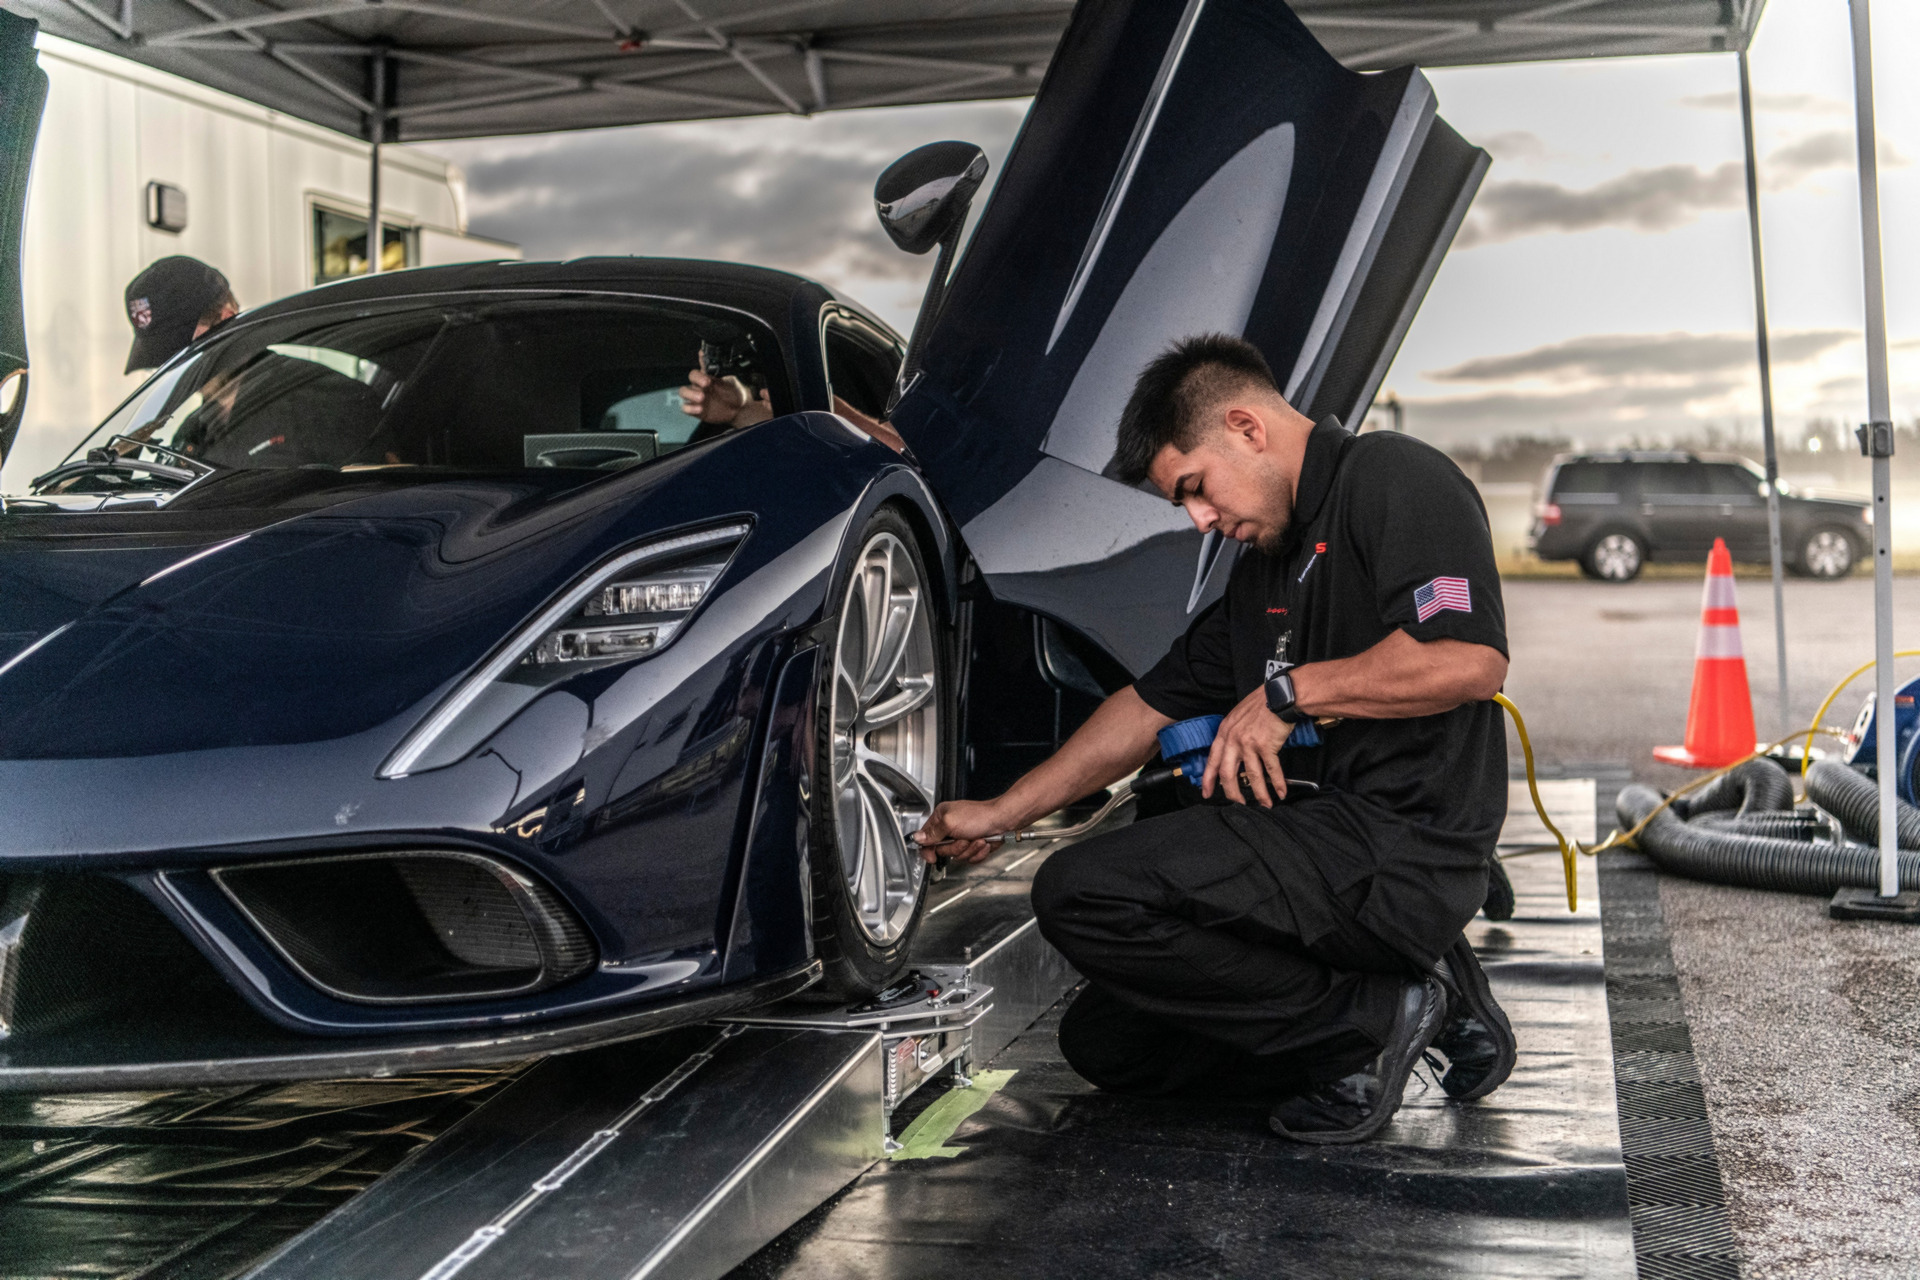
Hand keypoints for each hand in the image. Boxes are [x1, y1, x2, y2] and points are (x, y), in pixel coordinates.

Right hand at [679, 369, 772, 427]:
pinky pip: (686, 408)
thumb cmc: (734, 393)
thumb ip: (718, 370)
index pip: (696, 372)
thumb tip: (706, 355)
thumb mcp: (730, 380)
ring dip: (690, 394)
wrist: (739, 409)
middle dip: (695, 383)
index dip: (699, 375)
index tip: (707, 379)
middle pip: (689, 381)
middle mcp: (699, 386)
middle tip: (705, 386)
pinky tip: (699, 409)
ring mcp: (696, 398)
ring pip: (684, 392)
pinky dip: (690, 408)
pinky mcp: (696, 410)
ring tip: (701, 398)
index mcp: (706, 377)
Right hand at [912, 799, 1012, 864]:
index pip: (926, 838)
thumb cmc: (981, 816)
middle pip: (942, 850)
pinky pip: (970, 859)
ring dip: (969, 850)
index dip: (928, 849)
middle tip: (964, 839)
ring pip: (957, 856)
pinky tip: (983, 844)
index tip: (932, 856)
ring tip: (977, 840)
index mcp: (941, 818)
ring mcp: (962, 838)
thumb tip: (916, 838)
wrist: (1003, 821)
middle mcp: (950, 828)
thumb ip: (932, 832)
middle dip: (955, 848)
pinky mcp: (973, 846)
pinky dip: (978, 853)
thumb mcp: (950, 822)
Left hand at [1201, 684, 1293, 806]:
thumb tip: (1233, 753)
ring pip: (1251, 776)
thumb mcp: (1238, 717)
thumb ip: (1232, 735)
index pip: (1212, 760)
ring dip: (1259, 793)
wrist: (1279, 695)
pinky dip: (1277, 783)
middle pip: (1227, 773)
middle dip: (1232, 793)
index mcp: (1225, 733)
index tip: (1206, 793)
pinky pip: (1271, 770)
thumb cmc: (1261, 704)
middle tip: (1238, 804)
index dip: (1208, 779)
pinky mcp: (1266, 746)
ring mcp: (1249, 743)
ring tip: (1265, 804)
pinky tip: (1281, 792)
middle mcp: (1233, 739)